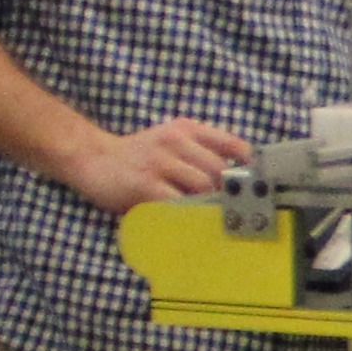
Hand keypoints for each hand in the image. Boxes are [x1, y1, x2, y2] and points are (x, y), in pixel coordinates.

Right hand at [56, 116, 250, 213]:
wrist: (93, 158)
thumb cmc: (138, 156)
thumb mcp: (171, 141)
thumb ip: (200, 152)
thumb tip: (238, 177)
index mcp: (187, 129)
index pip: (232, 144)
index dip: (249, 167)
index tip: (258, 184)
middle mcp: (175, 141)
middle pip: (220, 169)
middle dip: (228, 191)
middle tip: (232, 209)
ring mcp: (160, 161)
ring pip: (202, 185)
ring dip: (210, 203)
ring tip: (211, 216)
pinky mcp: (145, 183)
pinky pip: (178, 202)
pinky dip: (189, 213)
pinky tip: (191, 220)